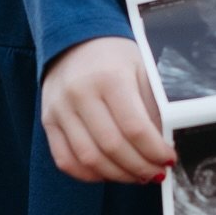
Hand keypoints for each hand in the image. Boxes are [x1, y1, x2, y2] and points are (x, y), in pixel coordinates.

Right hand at [41, 37, 174, 183]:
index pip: (134, 127)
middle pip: (112, 147)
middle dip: (139, 167)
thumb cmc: (113, 55)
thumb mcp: (141, 70)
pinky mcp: (48, 121)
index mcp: (109, 77)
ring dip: (118, 175)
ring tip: (136, 175)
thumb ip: (153, 106)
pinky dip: (89, 174)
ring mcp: (60, 109)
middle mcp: (80, 93)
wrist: (74, 38)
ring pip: (89, 159)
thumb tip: (163, 144)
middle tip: (156, 172)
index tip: (167, 158)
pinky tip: (108, 172)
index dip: (154, 150)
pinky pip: (66, 160)